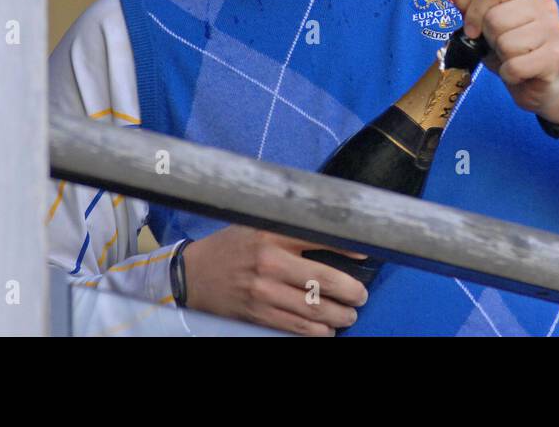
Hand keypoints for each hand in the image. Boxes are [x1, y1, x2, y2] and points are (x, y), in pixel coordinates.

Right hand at [182, 226, 368, 335]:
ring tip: (349, 315)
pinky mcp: (256, 314)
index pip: (318, 240)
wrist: (193, 274)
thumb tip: (333, 233)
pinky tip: (327, 331)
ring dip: (337, 316)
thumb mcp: (258, 226)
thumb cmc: (232, 245)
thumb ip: (290, 228)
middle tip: (361, 296)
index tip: (365, 255)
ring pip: (311, 309)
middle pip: (321, 281)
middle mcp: (268, 263)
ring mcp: (262, 292)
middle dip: (349, 292)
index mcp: (271, 235)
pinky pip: (293, 326)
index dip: (346, 250)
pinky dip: (314, 332)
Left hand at [446, 0, 558, 125]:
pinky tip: (520, 73)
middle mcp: (546, 3)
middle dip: (490, 39)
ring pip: (505, 43)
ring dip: (502, 57)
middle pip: (495, 18)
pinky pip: (515, 66)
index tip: (473, 30)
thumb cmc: (511, 47)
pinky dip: (510, 74)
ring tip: (514, 57)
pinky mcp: (556, 58)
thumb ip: (469, 3)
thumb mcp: (485, 23)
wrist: (537, 82)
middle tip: (502, 46)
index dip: (474, 12)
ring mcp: (554, 30)